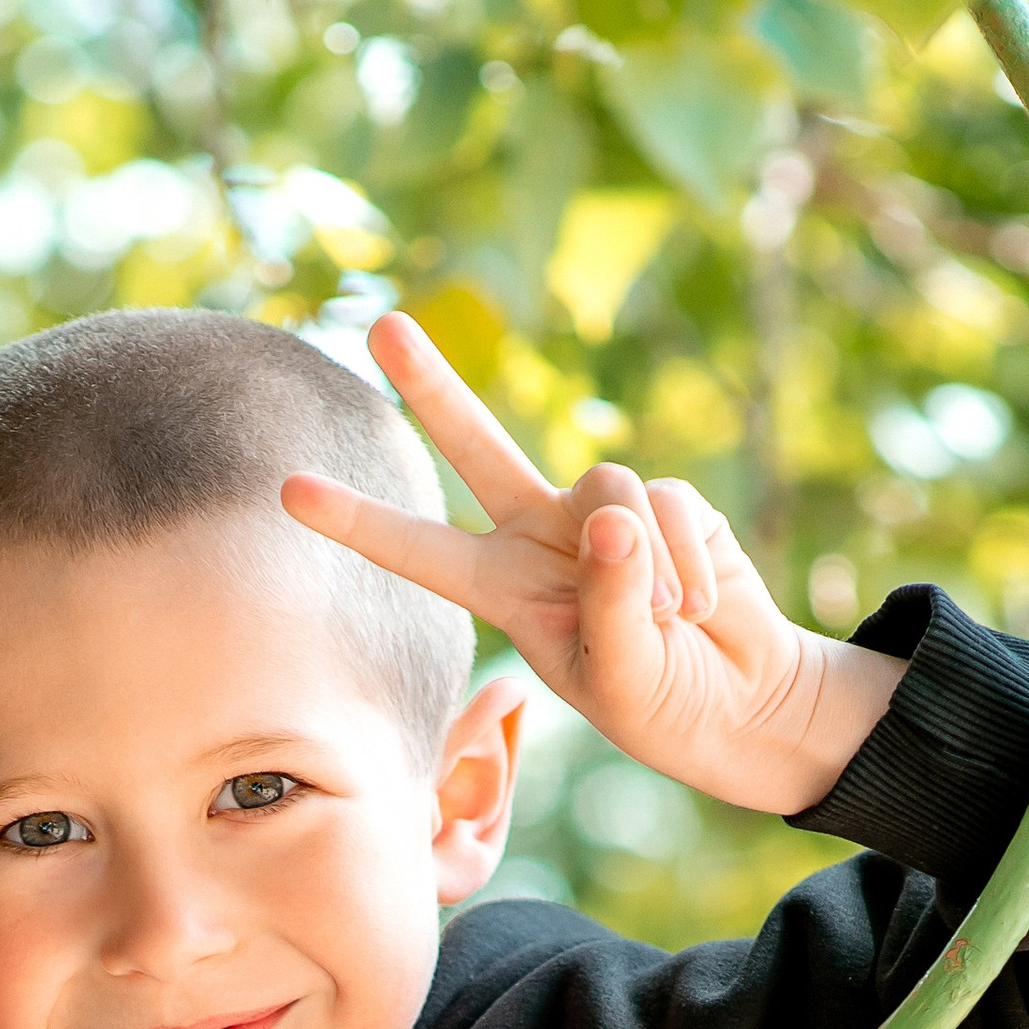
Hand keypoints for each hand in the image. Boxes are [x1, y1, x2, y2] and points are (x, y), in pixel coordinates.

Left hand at [282, 314, 903, 818]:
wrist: (740, 700)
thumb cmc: (660, 704)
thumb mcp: (620, 674)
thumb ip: (610, 601)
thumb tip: (613, 515)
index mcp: (502, 590)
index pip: (418, 550)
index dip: (358, 521)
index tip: (289, 490)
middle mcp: (540, 536)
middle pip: (476, 444)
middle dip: (433, 385)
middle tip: (383, 325)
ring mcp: (600, 512)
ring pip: (607, 487)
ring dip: (643, 562)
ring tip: (669, 621)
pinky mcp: (667, 502)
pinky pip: (668, 507)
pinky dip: (686, 561)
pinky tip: (700, 606)